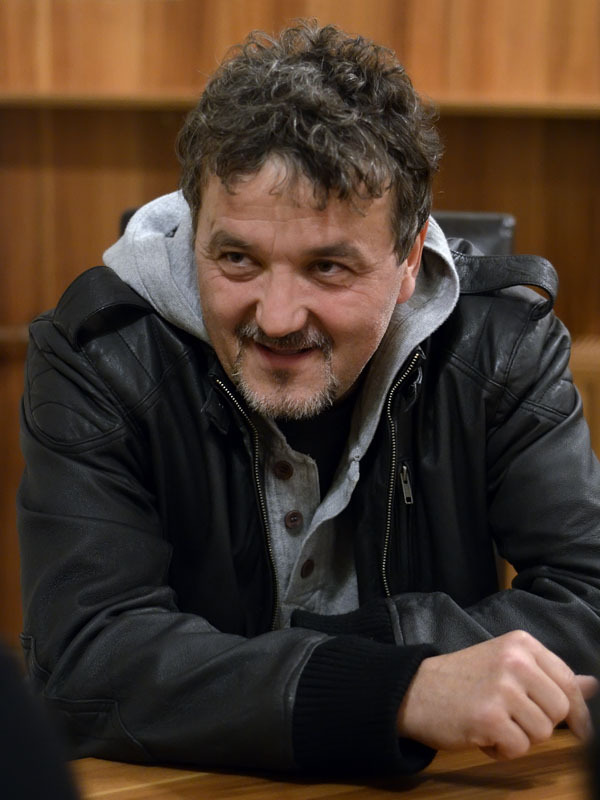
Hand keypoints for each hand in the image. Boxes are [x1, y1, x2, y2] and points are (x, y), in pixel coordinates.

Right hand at [396, 630, 596, 759]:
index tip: (581, 731)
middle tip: (511, 717)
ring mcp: (502, 688)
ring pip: (542, 732)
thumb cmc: (463, 679)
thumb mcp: (506, 665)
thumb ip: (549, 675)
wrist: (415, 690)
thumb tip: (594, 684)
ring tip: (493, 723)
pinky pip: (519, 749)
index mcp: (521, 644)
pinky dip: (502, 750)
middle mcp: (515, 661)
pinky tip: (482, 734)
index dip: (579, 712)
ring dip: (520, 737)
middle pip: (560, 710)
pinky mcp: (489, 717)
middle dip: (540, 723)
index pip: (568, 681)